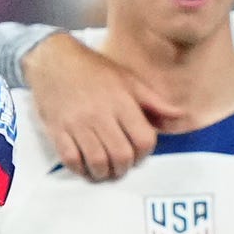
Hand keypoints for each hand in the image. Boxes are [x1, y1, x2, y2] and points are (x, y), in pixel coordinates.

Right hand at [23, 32, 181, 179]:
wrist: (53, 60)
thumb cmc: (93, 70)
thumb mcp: (128, 80)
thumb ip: (154, 102)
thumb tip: (180, 116)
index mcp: (122, 102)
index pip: (144, 139)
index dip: (145, 153)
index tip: (138, 154)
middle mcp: (100, 114)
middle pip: (121, 154)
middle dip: (124, 168)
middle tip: (121, 167)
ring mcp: (77, 123)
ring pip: (96, 160)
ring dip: (103, 172)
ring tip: (103, 171)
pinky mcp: (57, 129)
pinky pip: (70, 158)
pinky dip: (79, 169)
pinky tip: (83, 166)